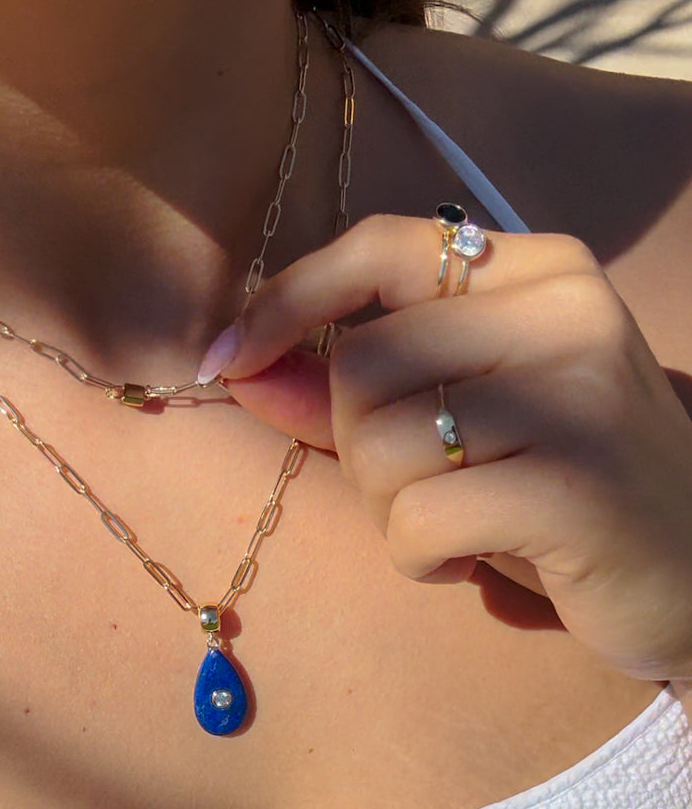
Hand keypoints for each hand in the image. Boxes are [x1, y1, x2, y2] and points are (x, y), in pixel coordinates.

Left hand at [206, 214, 691, 680]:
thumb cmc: (555, 488)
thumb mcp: (451, 425)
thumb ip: (343, 389)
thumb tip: (239, 367)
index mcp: (537, 272)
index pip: (380, 248)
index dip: (288, 299)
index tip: (230, 358)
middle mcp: (565, 308)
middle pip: (360, 364)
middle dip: (357, 446)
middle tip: (423, 485)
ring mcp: (578, 391)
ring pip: (378, 442)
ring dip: (389, 508)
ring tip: (457, 523)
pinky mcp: (576, 483)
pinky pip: (418, 517)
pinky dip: (420, 557)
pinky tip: (475, 560)